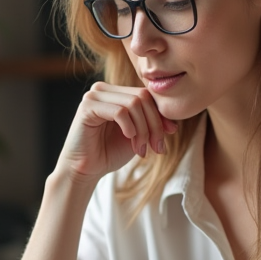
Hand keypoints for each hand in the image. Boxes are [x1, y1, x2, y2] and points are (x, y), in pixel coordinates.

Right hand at [55, 82, 177, 183]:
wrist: (86, 170)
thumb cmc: (109, 152)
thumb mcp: (138, 135)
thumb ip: (153, 123)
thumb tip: (174, 123)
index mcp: (116, 92)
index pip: (147, 94)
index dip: (161, 114)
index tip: (168, 136)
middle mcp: (104, 89)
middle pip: (142, 97)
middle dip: (154, 124)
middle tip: (156, 147)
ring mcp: (94, 95)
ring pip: (133, 103)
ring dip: (143, 129)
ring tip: (141, 148)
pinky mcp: (87, 107)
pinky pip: (119, 111)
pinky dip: (129, 127)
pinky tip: (128, 139)